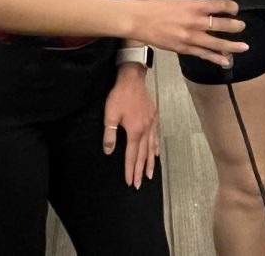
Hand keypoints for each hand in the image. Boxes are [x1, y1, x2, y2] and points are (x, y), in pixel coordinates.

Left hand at [103, 67, 157, 187]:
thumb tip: (109, 152)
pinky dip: (156, 147)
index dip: (130, 169)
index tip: (129, 182)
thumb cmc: (119, 97)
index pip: (132, 155)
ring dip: (150, 162)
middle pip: (143, 154)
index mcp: (135, 131)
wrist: (132, 80)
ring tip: (149, 175)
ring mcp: (152, 124)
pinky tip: (156, 153)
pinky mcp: (154, 117)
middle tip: (139, 184)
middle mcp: (146, 130)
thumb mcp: (110, 115)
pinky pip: (156, 136)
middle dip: (140, 170)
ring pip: (152, 147)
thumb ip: (110, 134)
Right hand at [128, 0, 247, 64]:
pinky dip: (216, 58)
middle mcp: (194, 22)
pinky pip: (203, 54)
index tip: (235, 9)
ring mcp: (190, 37)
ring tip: (244, 47)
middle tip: (242, 26)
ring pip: (216, 43)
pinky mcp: (184, 48)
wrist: (141, 20)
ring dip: (232, 46)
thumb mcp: (180, 0)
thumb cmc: (159, 7)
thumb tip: (210, 7)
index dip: (231, 7)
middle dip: (235, 26)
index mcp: (194, 6)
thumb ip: (196, 5)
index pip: (220, 6)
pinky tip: (226, 61)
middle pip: (221, 25)